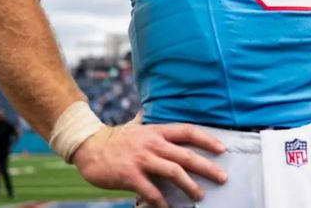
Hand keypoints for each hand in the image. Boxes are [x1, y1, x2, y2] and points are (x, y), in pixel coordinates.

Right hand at [72, 120, 227, 207]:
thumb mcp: (133, 126)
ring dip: (190, 185)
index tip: (222, 149)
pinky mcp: (130, 175)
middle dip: (207, 167)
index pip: (187, 131)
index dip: (206, 140)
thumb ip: (144, 121)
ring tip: (200, 195)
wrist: (87, 147)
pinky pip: (151, 191)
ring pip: (173, 172)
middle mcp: (151, 143)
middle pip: (186, 155)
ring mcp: (141, 159)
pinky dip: (162, 202)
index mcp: (155, 131)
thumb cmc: (113, 139)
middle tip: (222, 177)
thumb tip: (145, 112)